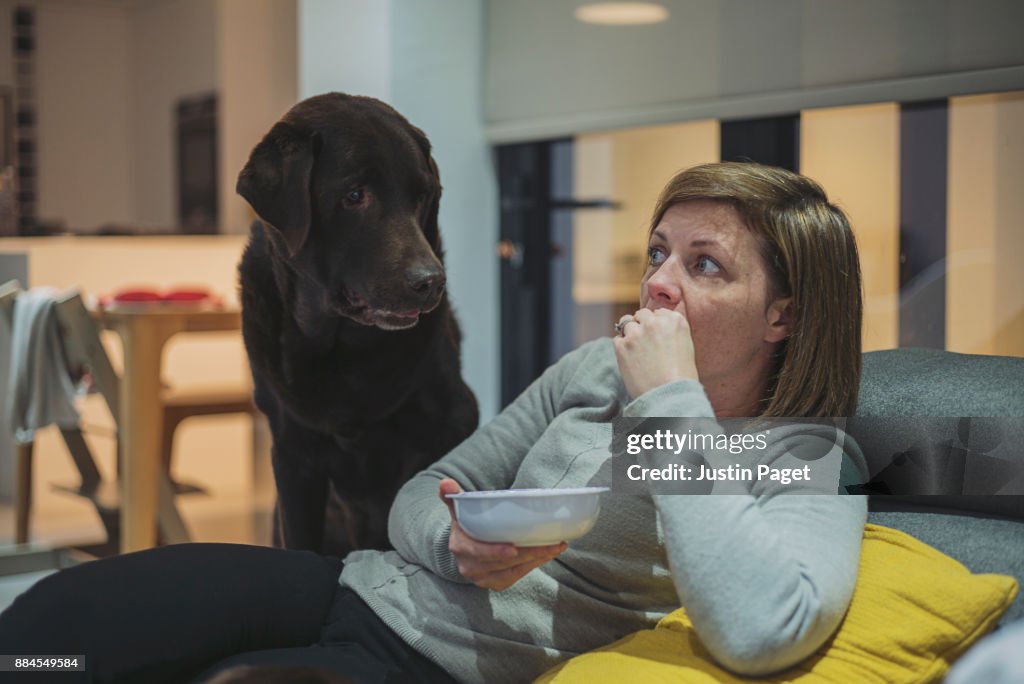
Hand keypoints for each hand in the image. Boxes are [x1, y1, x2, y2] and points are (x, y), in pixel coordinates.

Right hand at [439, 479, 566, 590]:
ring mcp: (483, 578)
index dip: (495, 552)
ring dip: (537, 559)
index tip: (513, 548)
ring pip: (514, 571)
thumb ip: (453, 496)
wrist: (463, 549)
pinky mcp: (496, 584)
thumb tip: (445, 483)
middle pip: (502, 563)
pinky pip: (517, 576)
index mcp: (460, 547)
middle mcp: (470, 567)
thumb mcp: (458, 510)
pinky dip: (534, 566)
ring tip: (555, 546)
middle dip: (528, 554)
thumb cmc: (465, 525)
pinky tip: (548, 555)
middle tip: (550, 543)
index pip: (478, 551)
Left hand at [613, 307, 697, 398]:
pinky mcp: (622, 346)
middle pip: (642, 314)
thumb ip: (670, 331)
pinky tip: (630, 360)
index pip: (659, 312)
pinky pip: (617, 339)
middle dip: (641, 324)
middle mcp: (654, 323)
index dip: (656, 323)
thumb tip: (655, 327)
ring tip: (636, 352)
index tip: (656, 335)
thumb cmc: (681, 377)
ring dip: (630, 334)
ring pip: (626, 323)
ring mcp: (636, 333)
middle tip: (644, 342)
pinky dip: (621, 348)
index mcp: (674, 320)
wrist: (669, 395)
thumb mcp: (685, 346)